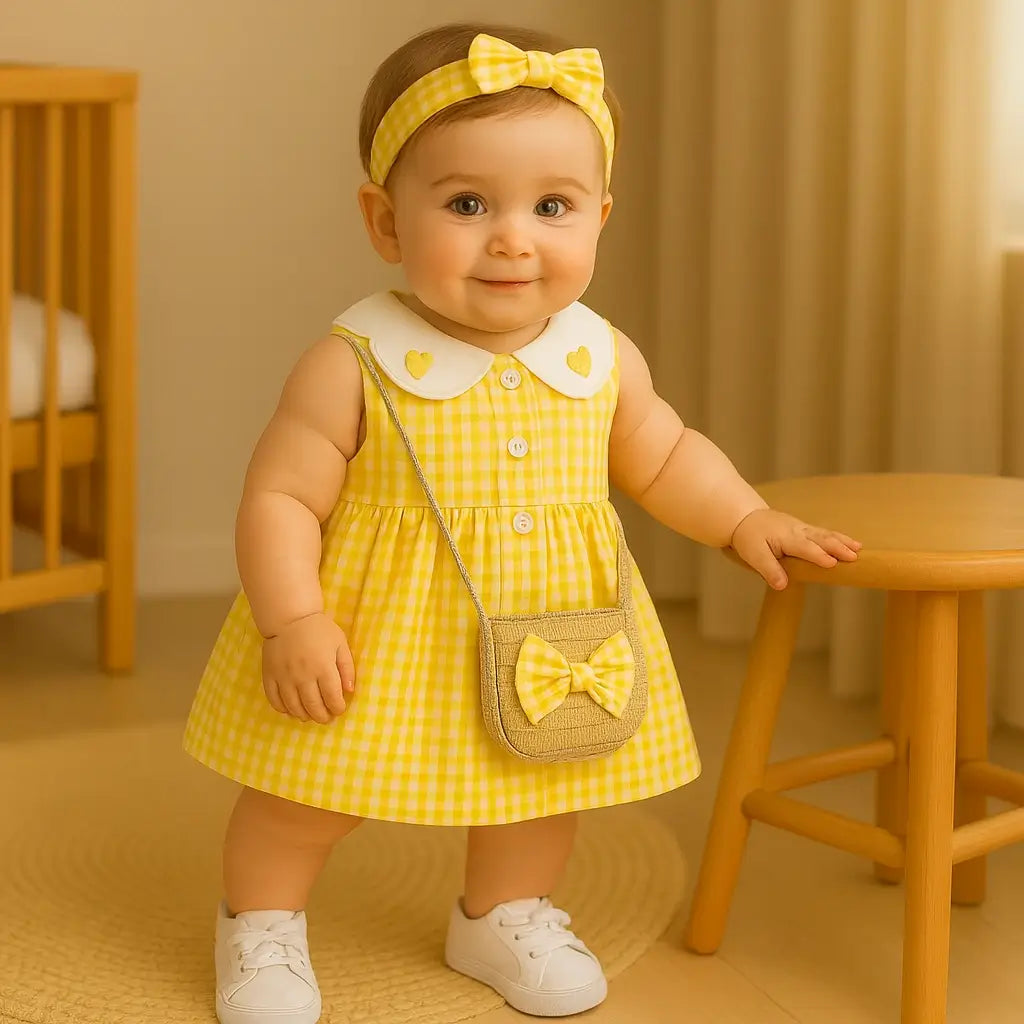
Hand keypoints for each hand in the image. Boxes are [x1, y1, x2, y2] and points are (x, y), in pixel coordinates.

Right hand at [261, 612, 355, 723]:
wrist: (289, 617)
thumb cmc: (319, 629)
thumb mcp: (340, 644)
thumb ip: (347, 667)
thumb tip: (350, 691)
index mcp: (323, 667)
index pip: (332, 697)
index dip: (337, 708)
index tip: (339, 710)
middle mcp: (303, 675)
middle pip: (313, 706)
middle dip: (322, 717)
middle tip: (326, 718)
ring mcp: (284, 677)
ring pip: (294, 707)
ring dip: (304, 716)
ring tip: (310, 716)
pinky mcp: (270, 676)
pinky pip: (274, 700)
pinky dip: (283, 709)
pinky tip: (291, 710)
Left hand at [730, 508, 860, 590]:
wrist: (746, 517)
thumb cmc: (749, 537)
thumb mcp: (754, 555)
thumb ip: (769, 569)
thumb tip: (782, 585)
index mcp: (786, 538)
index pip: (804, 548)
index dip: (818, 556)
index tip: (832, 564)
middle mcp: (797, 531)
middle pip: (820, 539)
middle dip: (838, 547)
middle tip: (854, 557)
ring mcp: (802, 528)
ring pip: (825, 534)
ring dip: (842, 541)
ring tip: (858, 549)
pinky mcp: (804, 529)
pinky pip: (823, 532)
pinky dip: (838, 537)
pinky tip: (851, 543)